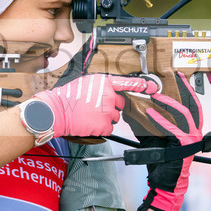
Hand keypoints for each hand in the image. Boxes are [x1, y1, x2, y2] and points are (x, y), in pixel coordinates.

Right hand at [35, 74, 157, 136]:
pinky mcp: (104, 124)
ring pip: (115, 117)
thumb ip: (102, 86)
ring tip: (89, 115)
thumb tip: (111, 90)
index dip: (142, 86)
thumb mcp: (86, 83)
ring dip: (105, 118)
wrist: (57, 111)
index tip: (152, 88)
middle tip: (95, 108)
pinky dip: (101, 128)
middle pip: (120, 104)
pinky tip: (89, 122)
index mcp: (104, 82)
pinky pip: (109, 128)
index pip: (127, 83)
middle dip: (111, 107)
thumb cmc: (68, 98)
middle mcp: (109, 95)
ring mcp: (107, 110)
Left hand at [124, 72, 202, 210]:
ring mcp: (191, 139)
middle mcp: (194, 133)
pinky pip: (172, 129)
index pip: (192, 106)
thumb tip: (137, 109)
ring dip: (169, 104)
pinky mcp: (184, 146)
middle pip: (193, 106)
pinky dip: (161, 120)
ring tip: (157, 96)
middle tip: (176, 77)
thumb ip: (151, 123)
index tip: (180, 78)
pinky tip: (150, 113)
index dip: (187, 91)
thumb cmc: (162, 162)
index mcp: (191, 130)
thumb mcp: (154, 137)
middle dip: (185, 89)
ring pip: (184, 115)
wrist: (164, 182)